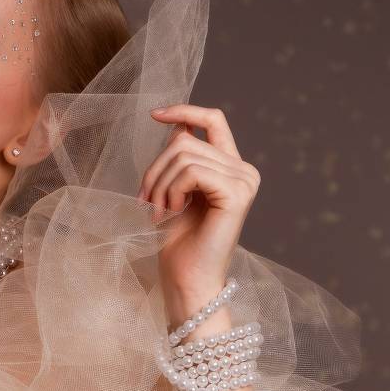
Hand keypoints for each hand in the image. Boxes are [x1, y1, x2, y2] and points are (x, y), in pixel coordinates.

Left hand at [138, 104, 260, 298]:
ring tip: (157, 211)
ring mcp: (244, 182)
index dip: (184, 110)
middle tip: (145, 201)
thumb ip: (179, 158)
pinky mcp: (236, 195)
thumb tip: (176, 127)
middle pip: (186, 140)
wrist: (187, 279)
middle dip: (155, 169)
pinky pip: (191, 171)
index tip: (155, 114)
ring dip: (159, 184)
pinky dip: (171, 190)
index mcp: (232, 167)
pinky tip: (170, 212)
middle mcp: (244, 171)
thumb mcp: (173, 190)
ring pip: (184, 154)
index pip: (213, 119)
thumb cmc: (178, 241)